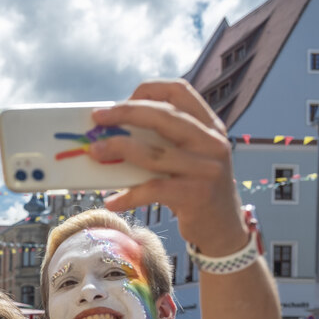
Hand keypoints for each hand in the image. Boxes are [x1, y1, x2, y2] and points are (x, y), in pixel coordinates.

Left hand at [88, 79, 247, 256]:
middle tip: (98, 119)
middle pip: (164, 116)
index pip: (180, 91)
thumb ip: (162, 141)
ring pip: (154, 152)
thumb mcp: (187, 157)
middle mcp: (211, 142)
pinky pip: (154, 189)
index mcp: (208, 125)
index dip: (148, 90)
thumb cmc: (194, 188)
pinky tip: (113, 202)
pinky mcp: (196, 194)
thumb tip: (111, 132)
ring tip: (95, 152)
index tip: (120, 102)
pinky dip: (129, 196)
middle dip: (126, 113)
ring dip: (119, 149)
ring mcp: (206, 168)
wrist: (223, 227)